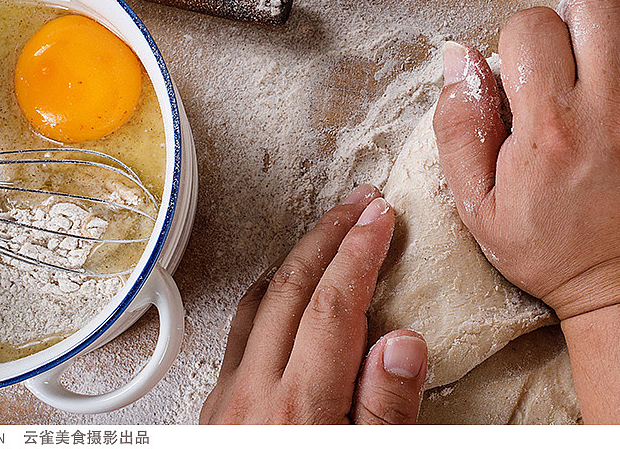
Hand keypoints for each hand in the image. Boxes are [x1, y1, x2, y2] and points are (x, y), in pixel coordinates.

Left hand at [200, 185, 428, 423]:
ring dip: (295, 259)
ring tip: (327, 234)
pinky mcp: (215, 414)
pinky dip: (266, 297)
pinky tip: (283, 293)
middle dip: (329, 235)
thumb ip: (388, 409)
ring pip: (256, 305)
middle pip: (290, 289)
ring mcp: (228, 403)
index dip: (359, 251)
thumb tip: (404, 343)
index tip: (380, 218)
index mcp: (302, 409)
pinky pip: (237, 335)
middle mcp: (254, 397)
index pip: (333, 306)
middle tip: (360, 204)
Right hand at [432, 0, 619, 422]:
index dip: (525, 39)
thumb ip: (460, 127)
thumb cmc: (562, 256)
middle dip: (578, 17)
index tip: (536, 69)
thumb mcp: (482, 208)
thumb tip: (457, 53)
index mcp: (553, 126)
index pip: (530, 23)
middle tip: (581, 53)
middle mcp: (619, 107)